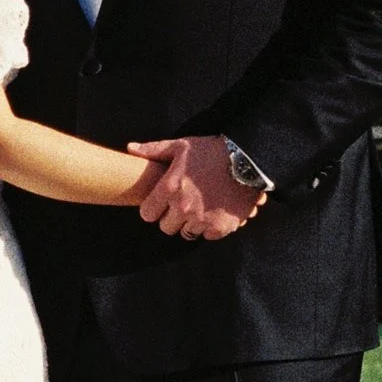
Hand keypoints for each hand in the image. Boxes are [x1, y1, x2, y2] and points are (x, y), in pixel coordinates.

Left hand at [127, 134, 268, 239]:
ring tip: (200, 207)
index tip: (160, 203)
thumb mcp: (181, 145)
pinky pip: (207, 235)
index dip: (153, 208)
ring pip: (186, 233)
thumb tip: (130, 148)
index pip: (147, 214)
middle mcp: (183, 208)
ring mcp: (202, 220)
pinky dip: (210, 227)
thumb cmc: (212, 150)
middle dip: (171, 218)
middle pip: (165, 227)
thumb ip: (154, 150)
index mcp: (170, 189)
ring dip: (190, 223)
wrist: (250, 159)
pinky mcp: (221, 227)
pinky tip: (215, 211)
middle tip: (182, 204)